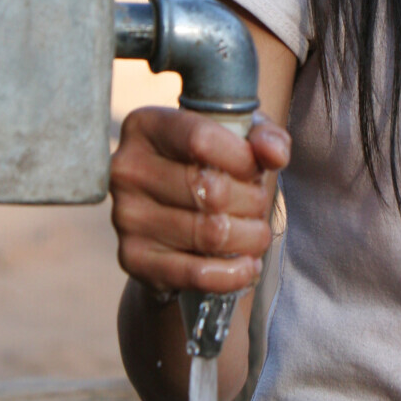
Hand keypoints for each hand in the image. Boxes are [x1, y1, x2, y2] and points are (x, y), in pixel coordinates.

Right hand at [110, 105, 291, 297]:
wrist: (171, 214)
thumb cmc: (208, 165)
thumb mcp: (237, 138)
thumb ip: (264, 136)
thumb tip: (275, 154)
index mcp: (145, 126)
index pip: (202, 140)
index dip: (243, 159)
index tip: (256, 169)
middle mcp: (126, 169)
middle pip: (210, 190)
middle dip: (251, 201)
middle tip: (258, 204)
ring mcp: (126, 216)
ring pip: (211, 232)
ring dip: (250, 237)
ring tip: (255, 232)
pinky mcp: (132, 258)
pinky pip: (196, 273)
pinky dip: (233, 274)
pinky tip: (246, 265)